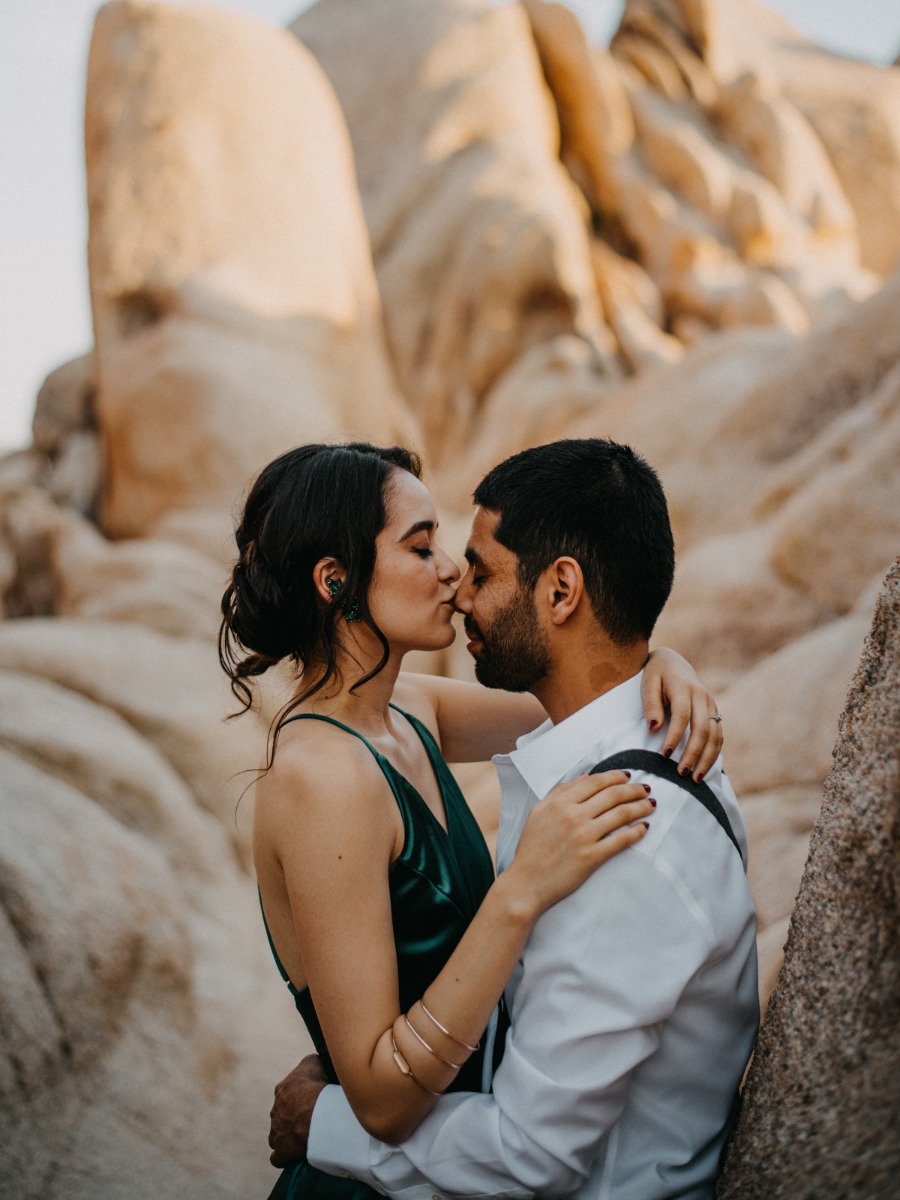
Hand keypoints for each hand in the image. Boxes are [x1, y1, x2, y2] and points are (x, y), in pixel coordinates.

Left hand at [268, 1053, 328, 1166]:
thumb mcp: (315, 1063)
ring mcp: (276, 1131)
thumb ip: (310, 1063)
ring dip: (288, 1135)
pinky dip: (284, 1156)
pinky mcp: (281, 1150)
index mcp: (282, 1090)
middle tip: (314, 1118)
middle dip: (294, 1116)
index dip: (300, 1095)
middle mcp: (275, 1110)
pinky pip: (277, 1157)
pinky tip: (294, 1154)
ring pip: (278, 1133)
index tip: (313, 1099)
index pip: (287, 1092)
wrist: (318, 1115)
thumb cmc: (318, 1087)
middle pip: (283, 1113)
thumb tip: (313, 1065)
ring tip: (306, 1136)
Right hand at [507, 771, 653, 916]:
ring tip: (651, 805)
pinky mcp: (592, 857)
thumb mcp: (539, 811)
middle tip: (646, 789)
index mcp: (560, 802)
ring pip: (621, 815)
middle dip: (634, 790)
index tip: (628, 776)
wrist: (527, 882)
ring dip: (640, 807)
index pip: (595, 782)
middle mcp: (573, 815)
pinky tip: (644, 828)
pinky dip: (636, 832)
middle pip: (613, 795)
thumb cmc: (531, 847)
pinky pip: (621, 840)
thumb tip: (585, 777)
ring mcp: (584, 836)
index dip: (616, 777)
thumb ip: (560, 791)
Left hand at [642, 648, 722, 780]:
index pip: (682, 715)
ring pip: (715, 734)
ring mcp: (711, 704)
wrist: (673, 661)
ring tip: (695, 778)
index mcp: (683, 687)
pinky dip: (714, 752)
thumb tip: (654, 727)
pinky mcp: (714, 711)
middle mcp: (701, 696)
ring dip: (707, 758)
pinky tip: (705, 768)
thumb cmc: (655, 674)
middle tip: (682, 774)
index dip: (675, 736)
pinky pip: (719, 734)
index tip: (665, 754)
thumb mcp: (647, 683)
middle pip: (702, 728)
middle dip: (693, 753)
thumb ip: (650, 704)